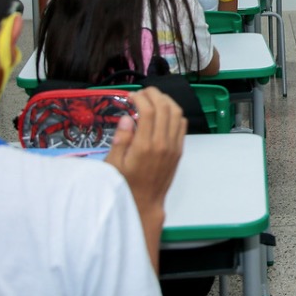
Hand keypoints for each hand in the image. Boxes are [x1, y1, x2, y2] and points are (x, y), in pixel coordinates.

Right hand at [105, 88, 184, 214]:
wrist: (145, 204)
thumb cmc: (125, 185)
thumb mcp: (113, 165)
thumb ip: (121, 140)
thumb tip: (126, 117)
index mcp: (145, 146)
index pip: (148, 111)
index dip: (141, 97)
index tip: (132, 95)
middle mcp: (163, 143)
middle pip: (165, 107)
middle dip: (154, 94)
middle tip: (143, 92)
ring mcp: (174, 146)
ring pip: (177, 113)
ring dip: (166, 101)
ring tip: (153, 98)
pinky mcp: (179, 150)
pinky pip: (182, 125)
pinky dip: (175, 113)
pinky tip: (164, 112)